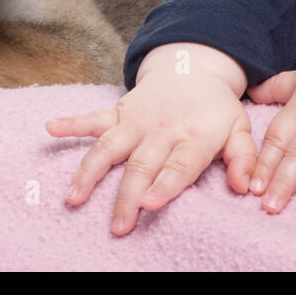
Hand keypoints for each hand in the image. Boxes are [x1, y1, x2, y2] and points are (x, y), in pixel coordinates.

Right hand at [45, 64, 256, 235]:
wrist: (192, 68)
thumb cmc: (216, 109)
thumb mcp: (239, 128)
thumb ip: (243, 157)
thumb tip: (245, 185)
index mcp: (193, 136)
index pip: (178, 164)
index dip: (165, 184)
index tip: (150, 204)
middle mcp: (161, 129)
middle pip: (141, 165)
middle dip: (127, 195)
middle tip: (117, 226)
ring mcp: (136, 120)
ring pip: (109, 147)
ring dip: (90, 171)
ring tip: (74, 197)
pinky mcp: (118, 112)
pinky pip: (93, 118)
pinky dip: (71, 123)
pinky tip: (50, 128)